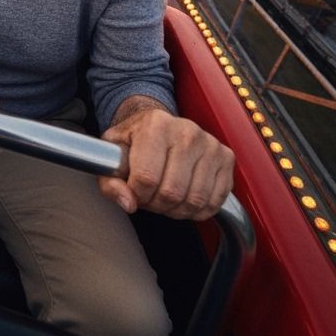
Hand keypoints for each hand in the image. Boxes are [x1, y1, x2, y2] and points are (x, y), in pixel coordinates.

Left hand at [99, 105, 234, 219]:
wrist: (158, 124)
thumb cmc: (134, 140)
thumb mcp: (111, 154)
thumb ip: (109, 181)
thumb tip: (129, 203)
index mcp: (155, 125)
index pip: (146, 177)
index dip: (137, 195)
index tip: (133, 190)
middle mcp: (186, 130)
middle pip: (171, 192)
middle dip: (156, 204)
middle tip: (149, 196)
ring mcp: (210, 144)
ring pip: (195, 200)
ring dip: (176, 210)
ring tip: (165, 197)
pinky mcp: (226, 157)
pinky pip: (215, 202)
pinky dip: (197, 210)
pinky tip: (184, 198)